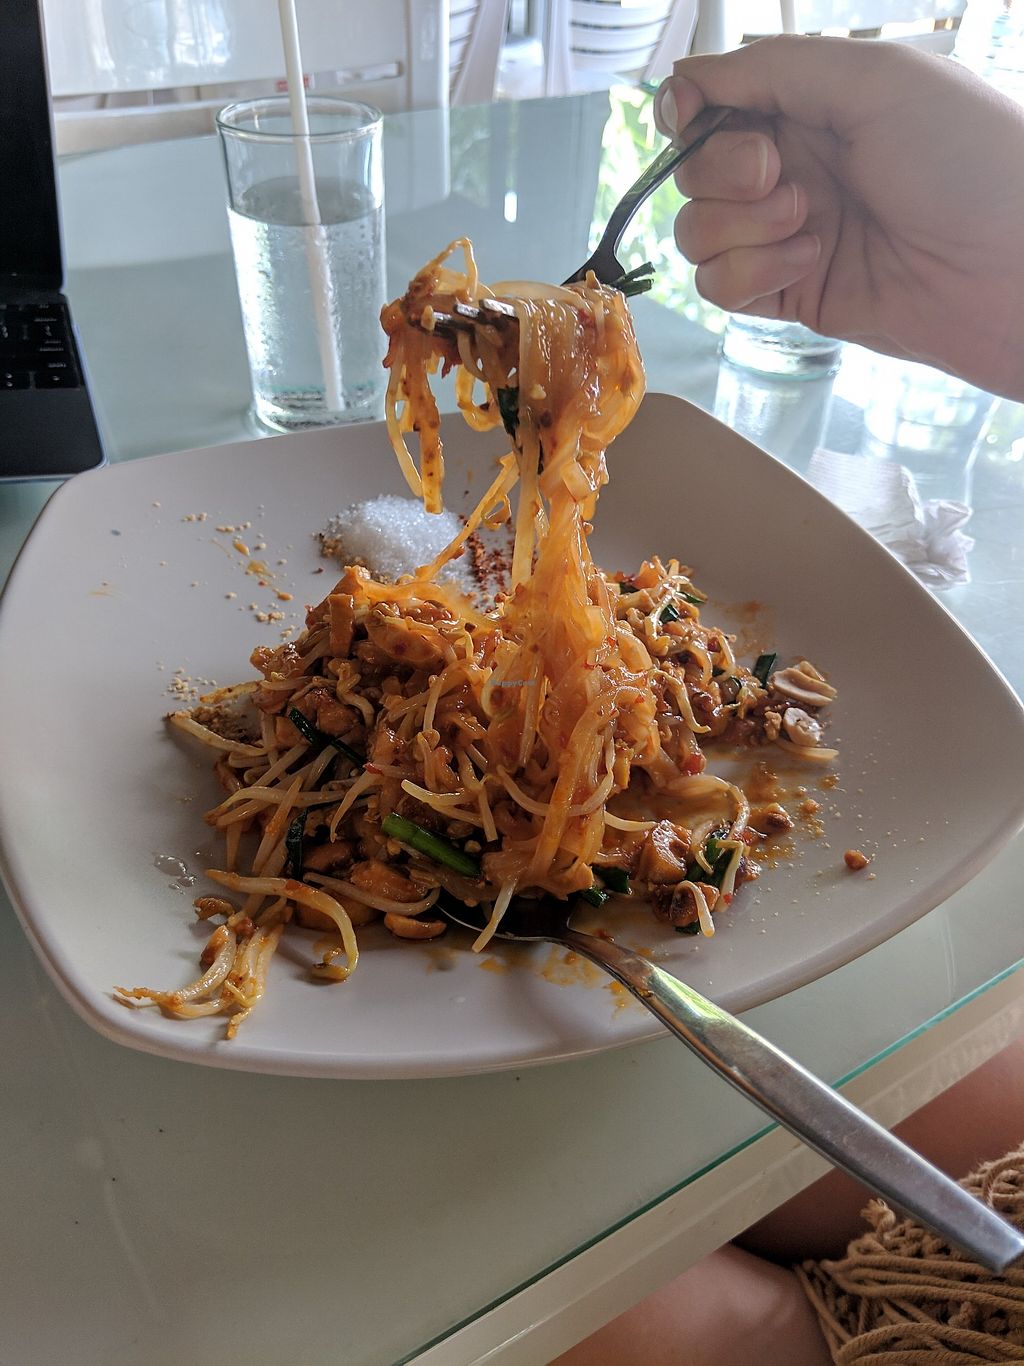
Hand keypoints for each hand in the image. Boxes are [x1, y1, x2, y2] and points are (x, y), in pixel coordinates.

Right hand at [654, 36, 1023, 399]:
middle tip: (781, 176)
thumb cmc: (967, 161)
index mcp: (811, 104)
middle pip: (693, 170)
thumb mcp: (875, 80)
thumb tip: (687, 78)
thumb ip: (774, 69)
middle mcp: (793, 167)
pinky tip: (811, 263)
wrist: (1011, 269)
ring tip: (809, 224)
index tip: (687, 119)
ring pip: (697, 233)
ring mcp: (787, 234)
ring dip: (740, 228)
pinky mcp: (790, 294)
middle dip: (723, 173)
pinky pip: (720, 288)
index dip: (685, 111)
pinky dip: (752, 274)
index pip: (712, 103)